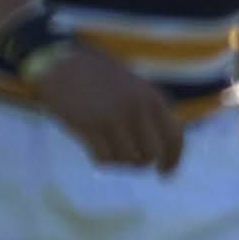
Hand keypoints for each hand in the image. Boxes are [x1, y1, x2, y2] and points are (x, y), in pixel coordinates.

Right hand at [40, 41, 182, 173]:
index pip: (174, 137)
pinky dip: (104, 160)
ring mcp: (112, 117)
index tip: (165, 173)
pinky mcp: (88, 126)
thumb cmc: (103, 80)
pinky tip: (99, 151)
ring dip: (122, 162)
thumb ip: (153, 114)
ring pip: (128, 160)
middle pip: (151, 154)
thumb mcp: (137, 89)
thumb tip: (168, 150)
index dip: (173, 159)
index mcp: (152, 98)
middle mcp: (136, 108)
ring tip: (113, 151)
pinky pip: (104, 159)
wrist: (64, 66)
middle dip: (143, 162)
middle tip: (134, 162)